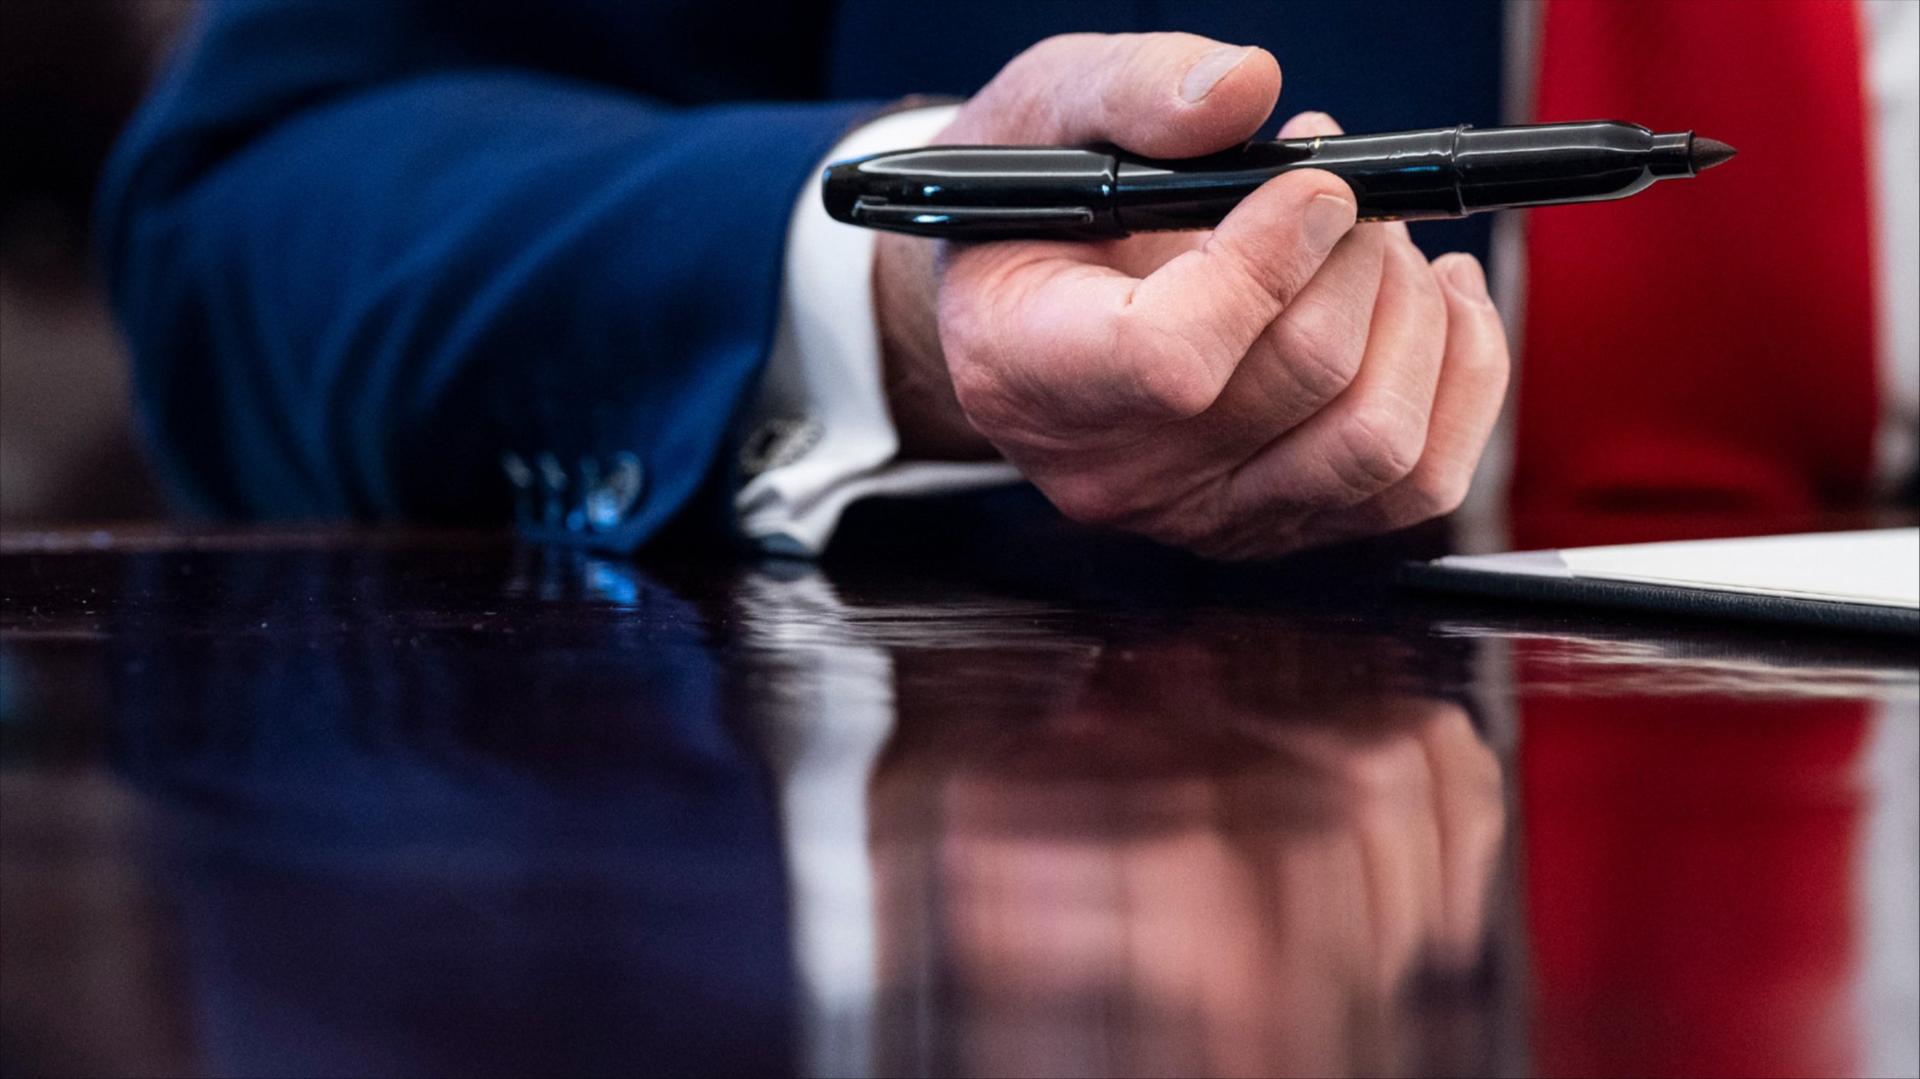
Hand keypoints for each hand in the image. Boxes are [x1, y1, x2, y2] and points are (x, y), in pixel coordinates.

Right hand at [874, 33, 1510, 558]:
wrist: (1025, 310)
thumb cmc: (1033, 214)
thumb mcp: (1039, 116)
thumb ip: (1129, 89)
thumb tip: (1244, 88)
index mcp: (1030, 372)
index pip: (1173, 360)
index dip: (1269, 262)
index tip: (1310, 183)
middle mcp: (1116, 472)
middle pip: (1302, 383)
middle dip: (1357, 256)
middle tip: (1337, 188)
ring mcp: (1204, 516)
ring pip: (1379, 444)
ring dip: (1413, 314)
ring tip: (1376, 243)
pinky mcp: (1282, 525)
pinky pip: (1420, 482)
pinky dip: (1456, 375)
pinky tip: (1430, 301)